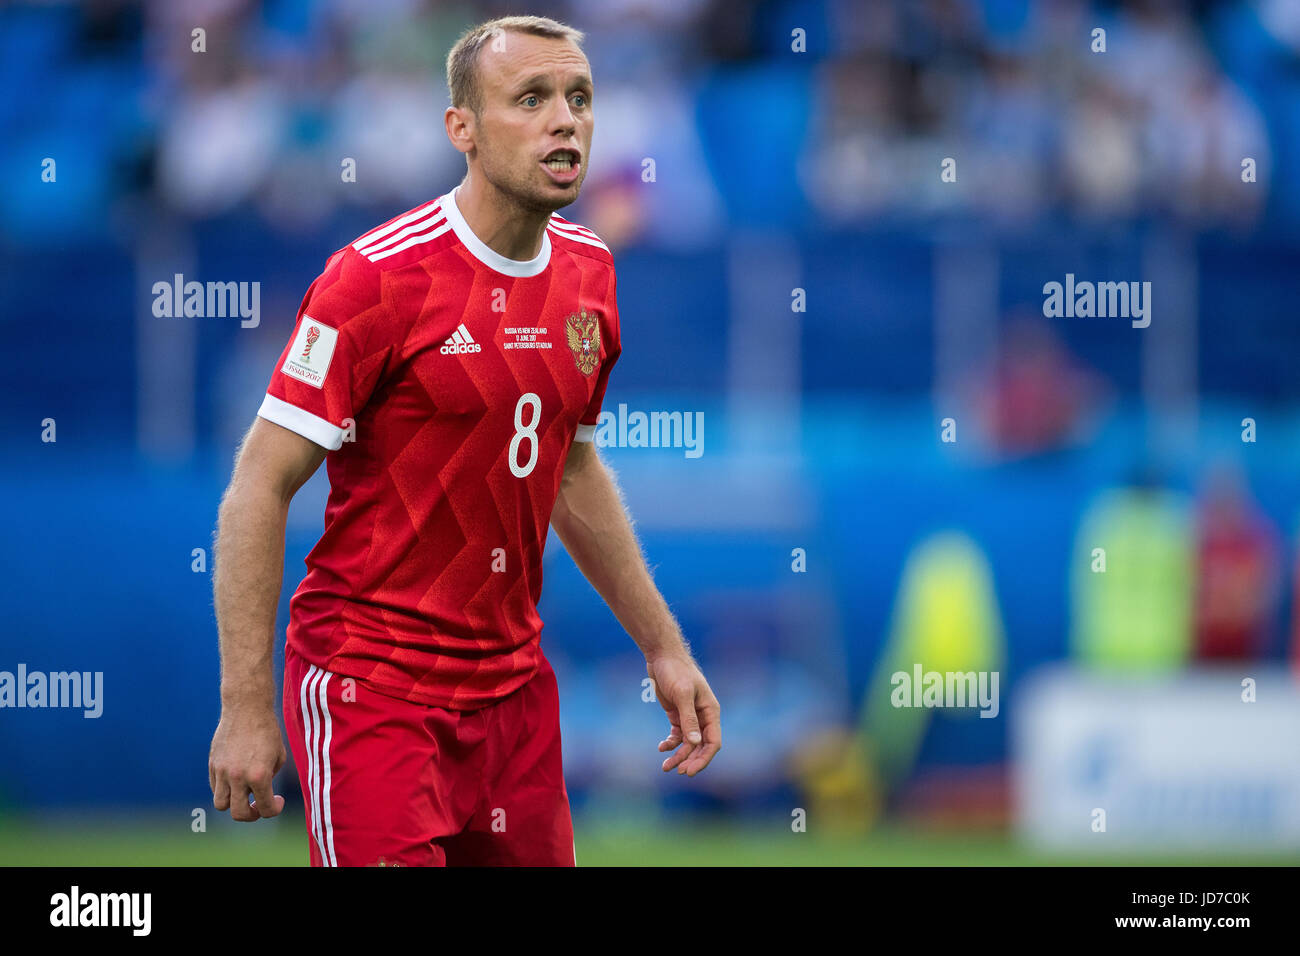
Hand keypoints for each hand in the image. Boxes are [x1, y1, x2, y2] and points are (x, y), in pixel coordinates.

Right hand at [209, 703, 286, 820]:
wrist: (246, 708)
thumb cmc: (267, 731)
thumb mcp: (278, 756)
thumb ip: (270, 778)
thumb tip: (261, 794)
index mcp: (259, 775)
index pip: (265, 808)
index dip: (274, 810)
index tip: (278, 801)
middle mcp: (238, 777)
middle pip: (238, 814)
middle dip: (251, 815)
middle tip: (258, 806)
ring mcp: (222, 771)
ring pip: (221, 804)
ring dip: (233, 804)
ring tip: (244, 794)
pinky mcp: (212, 764)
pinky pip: (215, 787)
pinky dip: (226, 789)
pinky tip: (237, 778)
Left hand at [646, 654, 720, 776]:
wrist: (662, 656)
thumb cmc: (675, 671)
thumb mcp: (682, 694)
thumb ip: (689, 718)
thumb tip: (694, 743)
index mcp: (710, 711)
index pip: (713, 742)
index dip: (703, 758)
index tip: (689, 771)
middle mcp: (703, 716)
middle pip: (700, 746)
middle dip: (690, 760)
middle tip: (677, 771)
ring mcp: (690, 716)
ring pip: (688, 743)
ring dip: (678, 755)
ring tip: (665, 766)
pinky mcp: (677, 714)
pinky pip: (677, 735)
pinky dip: (670, 744)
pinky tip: (661, 748)